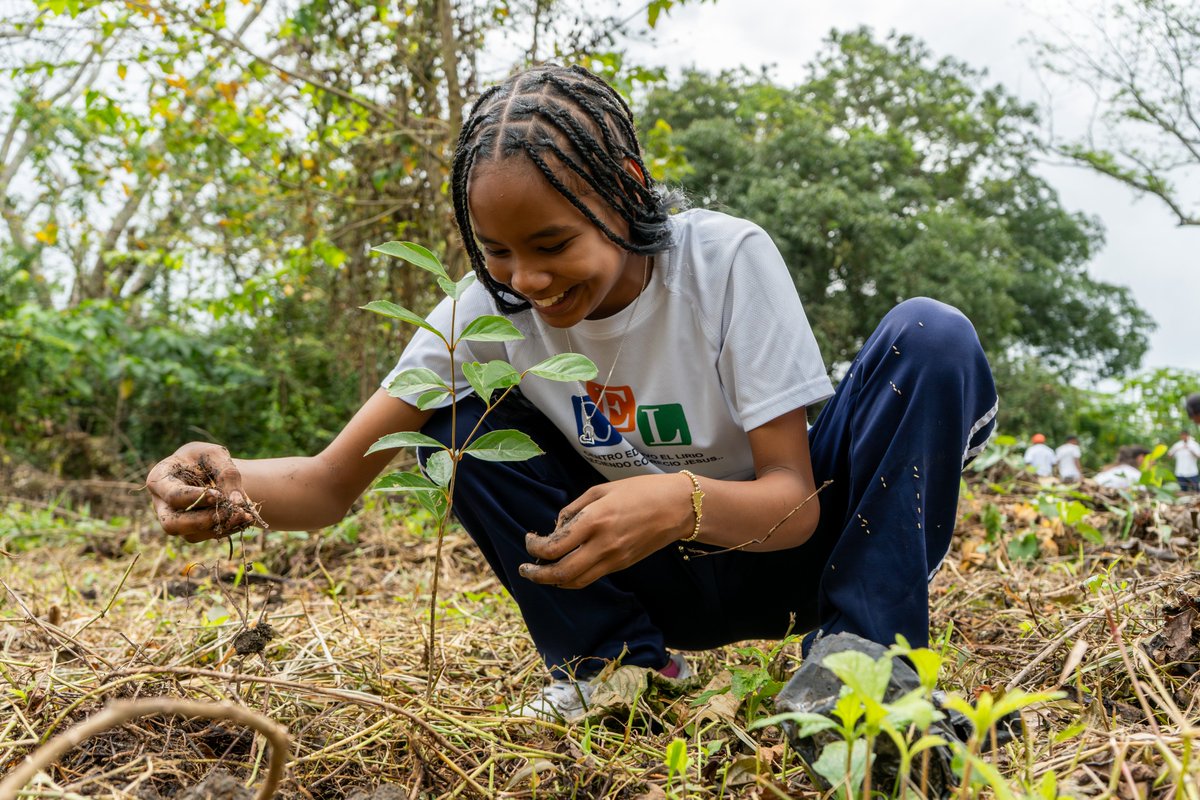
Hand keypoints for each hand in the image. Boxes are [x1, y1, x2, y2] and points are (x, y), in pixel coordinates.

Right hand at [146, 442, 256, 541]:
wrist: (207, 468)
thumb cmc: (206, 458)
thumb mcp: (216, 455)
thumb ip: (227, 474)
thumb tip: (238, 502)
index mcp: (159, 479)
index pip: (172, 496)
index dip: (195, 498)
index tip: (219, 495)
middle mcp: (161, 504)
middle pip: (172, 524)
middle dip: (202, 521)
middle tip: (229, 511)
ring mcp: (174, 519)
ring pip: (190, 535)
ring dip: (218, 527)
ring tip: (244, 515)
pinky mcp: (190, 530)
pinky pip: (206, 536)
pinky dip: (227, 529)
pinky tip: (244, 518)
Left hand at [520, 474, 693, 588]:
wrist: (677, 507)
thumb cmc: (640, 491)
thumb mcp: (602, 490)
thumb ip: (574, 509)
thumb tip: (556, 528)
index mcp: (594, 520)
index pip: (554, 546)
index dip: (535, 547)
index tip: (529, 540)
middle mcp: (602, 544)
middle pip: (561, 573)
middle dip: (537, 575)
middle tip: (525, 569)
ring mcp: (613, 559)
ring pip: (575, 582)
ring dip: (553, 581)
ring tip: (541, 572)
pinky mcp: (622, 566)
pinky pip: (591, 577)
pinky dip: (572, 577)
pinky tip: (565, 567)